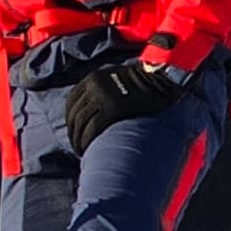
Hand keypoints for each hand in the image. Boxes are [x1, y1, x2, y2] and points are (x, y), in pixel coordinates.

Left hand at [63, 55, 185, 157]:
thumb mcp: (115, 79)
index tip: (73, 131)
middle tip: (76, 146)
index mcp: (92, 79)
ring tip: (81, 151)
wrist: (160, 80)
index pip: (72, 102)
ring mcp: (101, 96)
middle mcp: (93, 86)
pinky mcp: (112, 108)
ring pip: (81, 122)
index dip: (70, 119)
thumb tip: (95, 109)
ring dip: (77, 139)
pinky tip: (87, 150)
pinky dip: (87, 140)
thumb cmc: (142, 84)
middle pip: (74, 113)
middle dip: (73, 132)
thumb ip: (103, 90)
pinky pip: (93, 128)